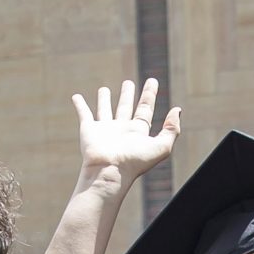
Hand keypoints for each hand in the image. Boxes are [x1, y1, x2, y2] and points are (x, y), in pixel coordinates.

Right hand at [72, 78, 180, 197]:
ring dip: (104, 99)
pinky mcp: (88, 130)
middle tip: (128, 83)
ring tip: (103, 89)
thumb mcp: (161, 147)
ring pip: (104, 109)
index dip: (149, 95)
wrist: (109, 172)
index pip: (145, 109)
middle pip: (125, 108)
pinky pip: (84, 114)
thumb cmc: (135, 163)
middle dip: (127, 95)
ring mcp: (104, 130)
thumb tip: (177, 110)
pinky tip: (76, 97)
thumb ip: (171, 130)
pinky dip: (79, 105)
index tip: (152, 81)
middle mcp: (121, 130)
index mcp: (137, 132)